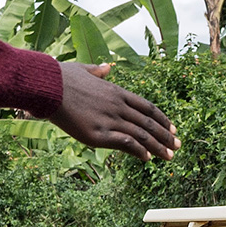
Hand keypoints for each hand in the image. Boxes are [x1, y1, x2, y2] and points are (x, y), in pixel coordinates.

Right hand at [48, 62, 176, 161]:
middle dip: (165, 136)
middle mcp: (118, 106)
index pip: (147, 107)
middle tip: (177, 146)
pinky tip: (147, 159)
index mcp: (116, 91)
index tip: (172, 128)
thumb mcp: (84, 69)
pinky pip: (126, 143)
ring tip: (168, 156)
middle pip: (149, 122)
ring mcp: (110, 120)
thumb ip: (99, 71)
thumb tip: (107, 67)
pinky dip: (139, 151)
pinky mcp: (99, 134)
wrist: (48, 86)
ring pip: (142, 134)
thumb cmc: (61, 78)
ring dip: (157, 147)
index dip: (161, 119)